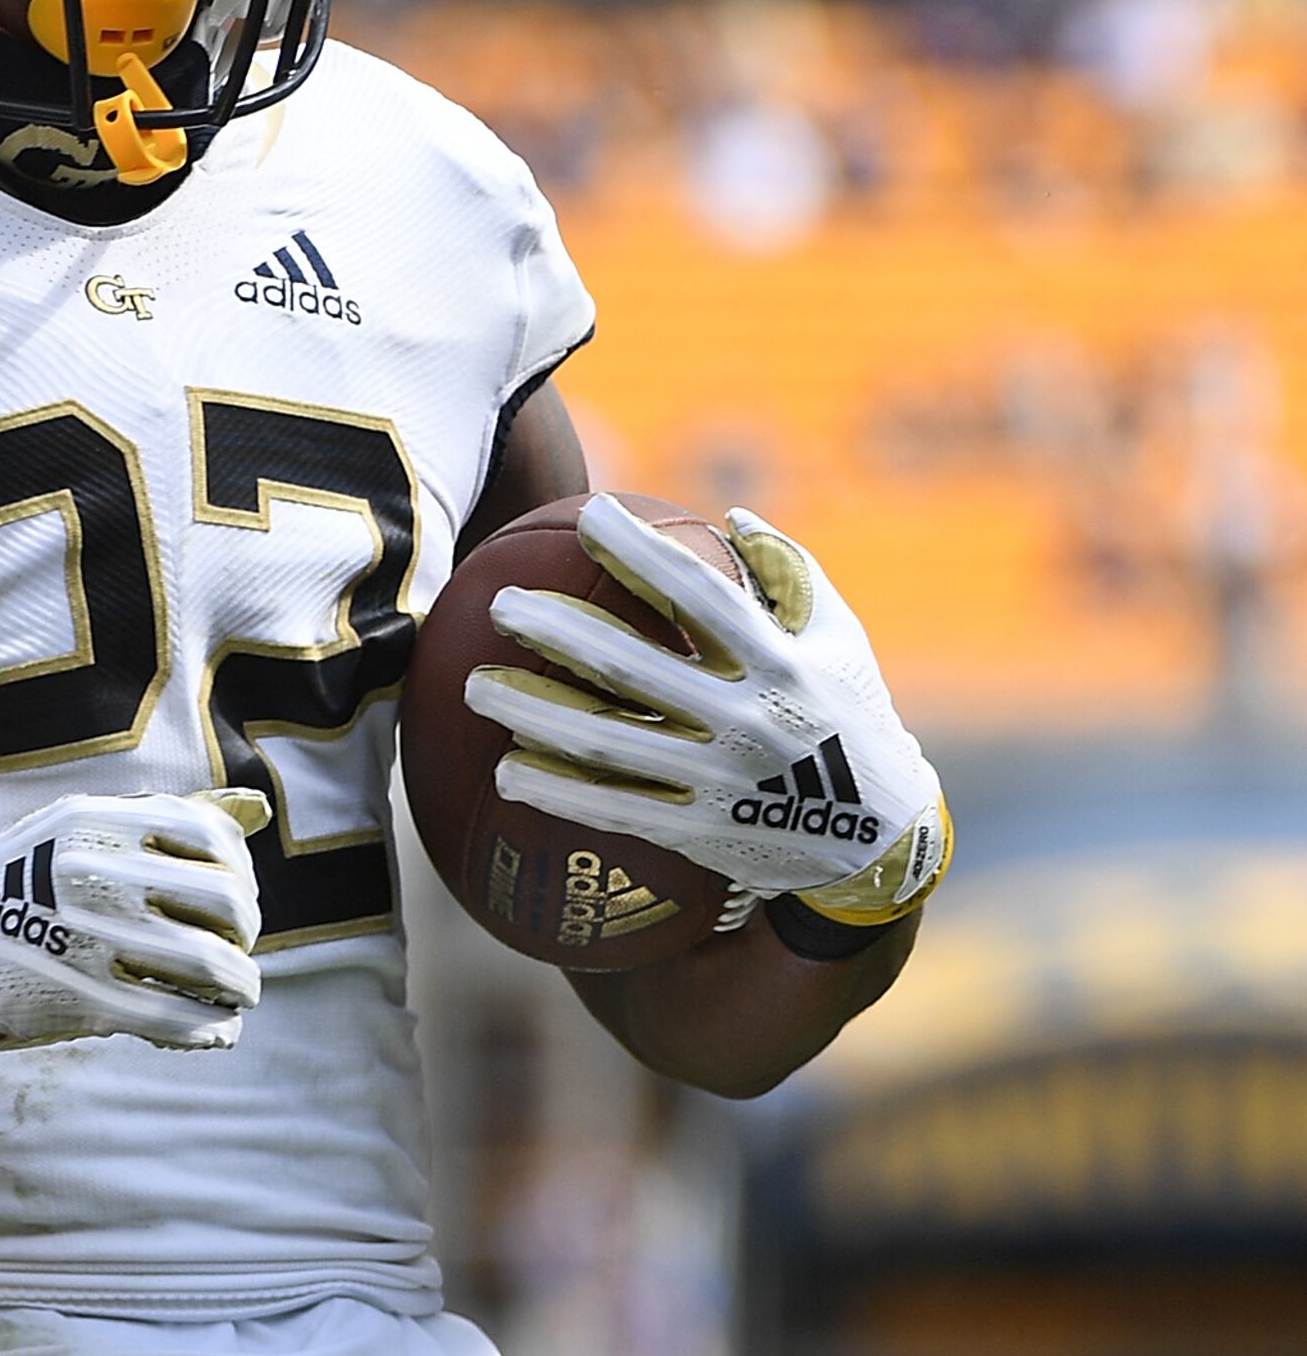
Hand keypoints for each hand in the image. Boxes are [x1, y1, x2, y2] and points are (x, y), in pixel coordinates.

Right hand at [0, 789, 267, 1052]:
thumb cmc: (21, 885)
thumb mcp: (79, 831)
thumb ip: (167, 818)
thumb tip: (256, 809)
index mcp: (95, 823)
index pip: (214, 839)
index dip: (240, 872)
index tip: (227, 895)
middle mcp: (94, 874)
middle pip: (227, 902)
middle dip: (246, 931)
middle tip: (235, 946)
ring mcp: (89, 939)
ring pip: (212, 965)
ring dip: (241, 984)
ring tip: (237, 992)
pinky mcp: (83, 1001)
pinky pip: (179, 1019)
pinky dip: (213, 1029)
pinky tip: (216, 1029)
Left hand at [471, 496, 948, 920]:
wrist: (883, 841)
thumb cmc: (852, 716)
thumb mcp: (842, 641)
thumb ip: (791, 572)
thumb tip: (733, 515)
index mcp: (780, 661)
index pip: (699, 595)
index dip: (640, 553)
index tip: (587, 517)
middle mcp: (748, 719)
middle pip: (635, 668)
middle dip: (560, 633)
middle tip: (500, 604)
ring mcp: (722, 780)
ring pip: (610, 743)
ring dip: (535, 715)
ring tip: (473, 689)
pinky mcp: (703, 832)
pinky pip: (617, 809)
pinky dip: (559, 793)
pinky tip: (505, 773)